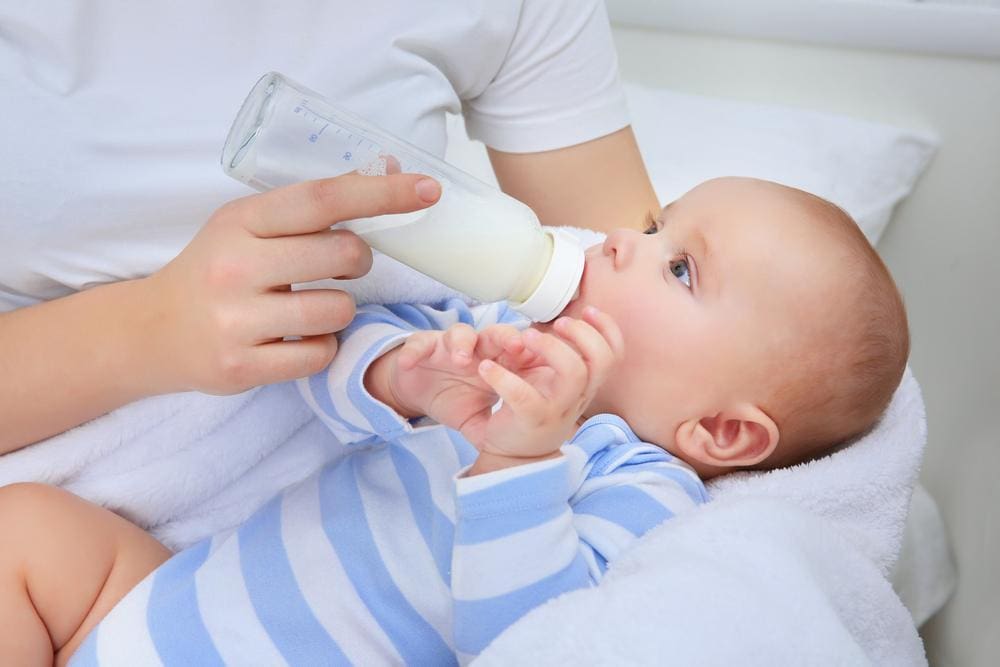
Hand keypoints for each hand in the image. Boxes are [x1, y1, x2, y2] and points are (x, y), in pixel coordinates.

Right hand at [141, 173, 440, 394]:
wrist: (153, 332)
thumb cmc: (216, 271)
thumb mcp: (246, 226)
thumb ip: (306, 209)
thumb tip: (385, 172)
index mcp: (240, 221)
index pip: (322, 199)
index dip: (381, 193)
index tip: (428, 189)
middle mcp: (235, 266)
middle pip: (343, 255)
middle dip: (358, 261)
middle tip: (342, 266)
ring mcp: (236, 320)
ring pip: (338, 310)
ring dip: (340, 310)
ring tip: (308, 307)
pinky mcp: (242, 366)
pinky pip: (320, 353)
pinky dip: (321, 345)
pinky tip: (294, 337)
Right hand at [383, 323, 525, 442]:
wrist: (420, 392)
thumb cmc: (454, 400)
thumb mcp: (476, 419)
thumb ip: (492, 427)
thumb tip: (514, 456)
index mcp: (496, 365)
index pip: (519, 354)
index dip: (531, 355)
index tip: (544, 364)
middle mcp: (477, 350)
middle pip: (497, 334)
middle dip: (507, 338)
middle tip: (516, 348)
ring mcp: (451, 346)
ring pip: (461, 333)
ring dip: (462, 343)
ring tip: (461, 360)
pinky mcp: (424, 346)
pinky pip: (419, 343)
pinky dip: (414, 352)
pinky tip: (410, 363)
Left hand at [469, 307, 623, 472]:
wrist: (513, 458)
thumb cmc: (533, 411)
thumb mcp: (555, 386)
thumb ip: (566, 360)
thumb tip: (568, 322)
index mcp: (584, 385)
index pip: (613, 355)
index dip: (608, 329)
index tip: (589, 310)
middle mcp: (577, 397)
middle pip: (600, 362)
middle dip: (582, 335)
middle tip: (557, 323)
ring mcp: (557, 411)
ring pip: (573, 374)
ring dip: (552, 347)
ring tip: (525, 336)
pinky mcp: (531, 421)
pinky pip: (524, 397)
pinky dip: (503, 378)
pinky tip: (486, 368)